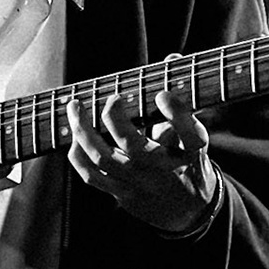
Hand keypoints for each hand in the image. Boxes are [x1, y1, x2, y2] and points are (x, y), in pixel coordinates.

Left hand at [66, 88, 217, 234]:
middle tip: (111, 97)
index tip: (162, 94)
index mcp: (191, 154)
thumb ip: (180, 95)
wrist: (188, 210)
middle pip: (135, 147)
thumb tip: (170, 58)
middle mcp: (165, 172)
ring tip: (75, 107)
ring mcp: (140, 185)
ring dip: (84, 131)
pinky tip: (75, 135)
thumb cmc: (188, 160)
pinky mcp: (122, 195)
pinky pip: (92, 176)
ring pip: (105, 159)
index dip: (177, 113)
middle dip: (115, 117)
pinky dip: (79, 154)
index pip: (189, 135)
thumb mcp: (194, 134)